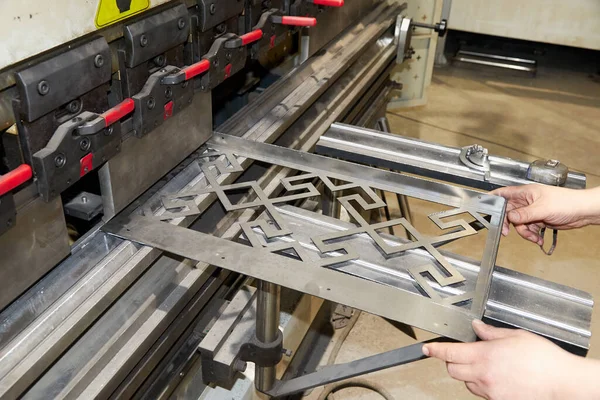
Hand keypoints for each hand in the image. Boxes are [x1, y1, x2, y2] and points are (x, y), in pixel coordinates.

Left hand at [422, 320, 598, 399]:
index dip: (435, 350)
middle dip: (453, 361)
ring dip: (468, 374)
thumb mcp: (515, 335)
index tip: (427, 349)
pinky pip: (481, 393)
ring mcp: (490, 390)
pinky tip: (496, 377)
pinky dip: (481, 385)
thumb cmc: (543, 358)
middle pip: (453, 370)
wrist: (561, 381)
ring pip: (466, 383)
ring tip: (486, 366)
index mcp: (485, 355)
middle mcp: (484, 375)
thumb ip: (490, 333)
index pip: (450, 352)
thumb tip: (476, 327)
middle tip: (462, 354)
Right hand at [491, 185, 599, 244]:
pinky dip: (531, 235)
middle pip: (508, 213)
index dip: (492, 199)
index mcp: (525, 192)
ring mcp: (531, 211)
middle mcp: (526, 201)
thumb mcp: (542, 208)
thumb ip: (524, 214)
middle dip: (509, 224)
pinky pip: (528, 229)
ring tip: (533, 237)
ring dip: (524, 232)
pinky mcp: (538, 220)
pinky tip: (538, 238)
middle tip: (507, 233)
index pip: (503, 193)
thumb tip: (510, 218)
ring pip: (518, 224)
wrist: (582, 212)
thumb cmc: (567, 202)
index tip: (483, 207)